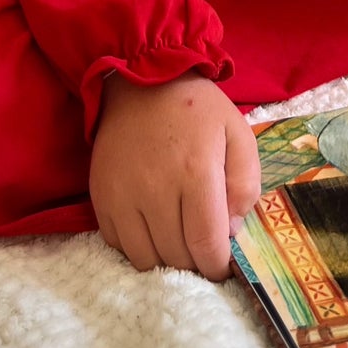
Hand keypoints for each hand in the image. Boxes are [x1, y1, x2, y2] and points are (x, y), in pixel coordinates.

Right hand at [89, 70, 261, 281]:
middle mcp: (155, 189)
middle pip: (177, 256)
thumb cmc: (196, 110)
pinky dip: (138, 246)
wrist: (141, 81)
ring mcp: (123, 195)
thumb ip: (246, 184)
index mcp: (196, 172)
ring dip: (166, 260)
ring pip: (146, 259)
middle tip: (202, 249)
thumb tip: (230, 230)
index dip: (217, 265)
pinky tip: (152, 227)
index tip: (222, 266)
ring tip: (178, 241)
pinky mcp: (101, 197)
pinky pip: (118, 244)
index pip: (206, 243)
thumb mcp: (238, 134)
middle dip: (195, 262)